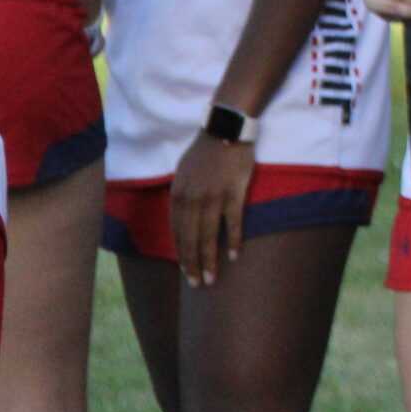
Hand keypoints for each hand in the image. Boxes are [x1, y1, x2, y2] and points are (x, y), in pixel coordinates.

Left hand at [171, 131, 254, 286]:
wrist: (225, 127)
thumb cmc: (205, 151)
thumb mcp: (183, 173)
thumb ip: (182, 196)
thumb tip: (183, 219)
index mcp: (177, 195)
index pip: (177, 233)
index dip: (182, 255)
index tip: (186, 272)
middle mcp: (192, 199)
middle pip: (191, 239)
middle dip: (193, 265)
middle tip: (198, 284)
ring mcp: (213, 196)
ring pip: (208, 235)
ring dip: (209, 260)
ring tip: (211, 278)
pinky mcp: (233, 192)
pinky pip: (232, 221)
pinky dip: (232, 240)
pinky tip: (233, 255)